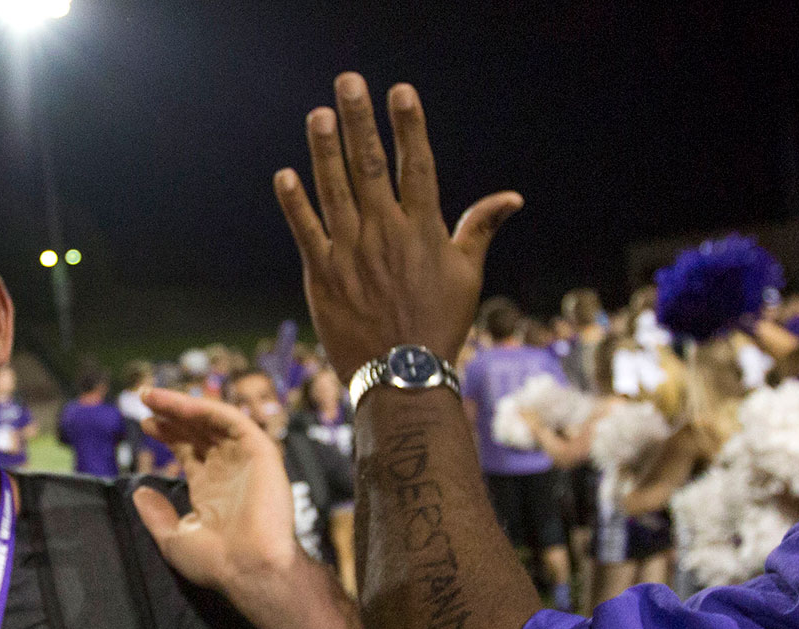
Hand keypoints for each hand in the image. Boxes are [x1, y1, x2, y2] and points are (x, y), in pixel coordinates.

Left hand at [130, 389, 305, 603]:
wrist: (249, 568)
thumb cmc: (215, 562)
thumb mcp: (173, 539)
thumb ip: (156, 515)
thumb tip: (139, 491)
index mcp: (211, 489)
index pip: (188, 450)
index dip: (168, 433)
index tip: (145, 422)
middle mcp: (228, 470)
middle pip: (198, 430)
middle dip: (171, 413)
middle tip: (144, 397)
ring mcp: (245, 459)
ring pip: (213, 420)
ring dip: (182, 404)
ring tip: (151, 395)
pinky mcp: (260, 452)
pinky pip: (232, 420)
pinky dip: (205, 408)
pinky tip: (177, 405)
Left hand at [274, 73, 523, 379]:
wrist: (403, 376)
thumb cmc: (439, 324)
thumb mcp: (468, 274)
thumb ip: (481, 227)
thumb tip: (513, 197)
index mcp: (423, 229)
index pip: (417, 165)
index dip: (409, 125)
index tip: (400, 91)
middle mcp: (386, 233)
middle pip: (371, 165)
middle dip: (360, 120)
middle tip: (348, 81)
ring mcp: (351, 252)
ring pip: (335, 189)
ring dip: (325, 150)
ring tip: (319, 114)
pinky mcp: (322, 274)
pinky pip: (306, 230)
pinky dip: (295, 203)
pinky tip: (285, 174)